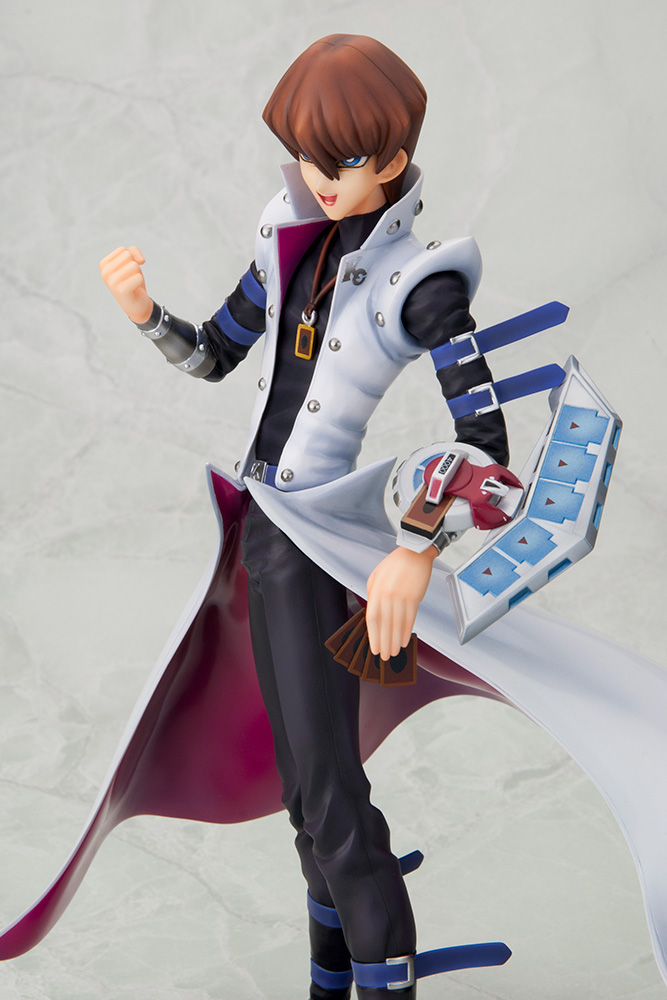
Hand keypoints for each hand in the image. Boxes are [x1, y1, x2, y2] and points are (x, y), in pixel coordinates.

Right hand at [99, 245, 152, 323]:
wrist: (136, 305)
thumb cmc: (132, 281)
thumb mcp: (131, 262)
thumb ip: (133, 252)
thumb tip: (140, 260)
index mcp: (103, 264)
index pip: (123, 250)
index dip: (132, 258)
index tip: (128, 270)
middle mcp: (104, 272)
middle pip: (127, 255)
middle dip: (134, 266)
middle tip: (131, 278)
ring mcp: (111, 282)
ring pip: (134, 265)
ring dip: (137, 274)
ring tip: (132, 283)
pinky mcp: (121, 290)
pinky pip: (138, 277)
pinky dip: (140, 282)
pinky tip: (134, 290)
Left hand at [366, 545, 437, 660]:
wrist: (414, 552)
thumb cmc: (394, 564)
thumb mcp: (376, 576)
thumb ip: (372, 595)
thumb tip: (373, 614)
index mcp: (376, 591)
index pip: (373, 619)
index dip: (373, 636)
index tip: (374, 648)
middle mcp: (388, 596)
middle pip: (385, 625)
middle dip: (384, 643)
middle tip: (384, 656)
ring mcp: (402, 597)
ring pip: (397, 625)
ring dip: (396, 641)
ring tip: (394, 652)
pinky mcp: (414, 598)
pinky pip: (410, 619)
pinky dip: (407, 632)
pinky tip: (405, 640)